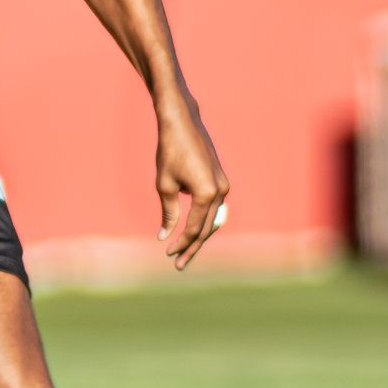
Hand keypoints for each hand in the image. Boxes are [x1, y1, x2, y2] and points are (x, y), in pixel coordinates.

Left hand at [153, 98, 232, 269]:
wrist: (182, 122)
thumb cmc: (170, 151)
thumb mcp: (164, 184)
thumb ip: (168, 212)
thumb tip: (164, 236)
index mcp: (207, 193)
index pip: (194, 228)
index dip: (181, 243)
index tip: (167, 253)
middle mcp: (221, 191)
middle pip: (207, 228)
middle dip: (192, 246)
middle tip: (178, 264)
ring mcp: (224, 185)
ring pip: (213, 220)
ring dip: (200, 236)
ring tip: (185, 251)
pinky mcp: (221, 180)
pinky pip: (214, 208)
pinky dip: (204, 221)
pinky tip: (191, 230)